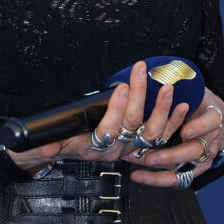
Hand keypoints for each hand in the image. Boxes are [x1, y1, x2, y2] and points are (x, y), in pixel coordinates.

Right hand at [8, 61, 188, 172]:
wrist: (68, 154)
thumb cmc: (60, 143)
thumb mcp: (52, 143)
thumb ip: (49, 145)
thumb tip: (41, 147)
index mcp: (95, 147)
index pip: (108, 130)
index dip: (115, 110)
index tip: (119, 86)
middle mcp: (117, 150)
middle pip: (133, 125)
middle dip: (139, 95)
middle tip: (140, 69)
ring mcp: (133, 148)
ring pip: (153, 133)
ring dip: (162, 109)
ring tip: (167, 86)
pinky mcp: (144, 145)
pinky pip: (163, 136)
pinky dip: (174, 120)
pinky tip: (182, 103)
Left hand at [126, 87, 223, 187]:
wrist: (217, 120)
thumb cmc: (200, 101)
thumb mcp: (196, 89)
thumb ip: (182, 84)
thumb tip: (157, 70)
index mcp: (213, 117)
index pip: (210, 123)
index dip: (198, 127)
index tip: (185, 131)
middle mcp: (211, 140)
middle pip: (195, 151)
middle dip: (172, 155)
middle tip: (151, 156)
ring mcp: (204, 158)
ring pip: (185, 170)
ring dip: (161, 171)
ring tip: (141, 167)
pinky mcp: (194, 169)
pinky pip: (177, 179)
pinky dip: (158, 179)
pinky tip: (139, 176)